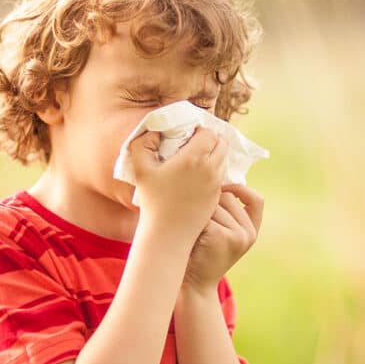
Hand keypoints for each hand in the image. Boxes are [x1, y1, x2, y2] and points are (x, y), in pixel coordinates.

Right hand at [129, 128, 227, 243]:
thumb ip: (143, 143)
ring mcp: (216, 183)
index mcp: (194, 157)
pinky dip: (214, 169)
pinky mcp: (217, 196)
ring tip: (196, 158)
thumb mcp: (140, 168)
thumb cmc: (152, 200)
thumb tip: (155, 131)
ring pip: (224, 159)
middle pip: (222, 143)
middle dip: (211, 139)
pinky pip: (221, 175)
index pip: (209, 132)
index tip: (187, 135)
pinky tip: (198, 174)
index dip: (199, 130)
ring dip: (214, 154)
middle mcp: (210, 169)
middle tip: (195, 143)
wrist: (168, 233)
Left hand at [182, 183, 263, 293]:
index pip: (257, 200)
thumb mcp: (221, 232)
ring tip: (193, 231)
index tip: (222, 188)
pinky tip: (190, 236)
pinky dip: (194, 221)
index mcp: (252, 230)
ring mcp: (238, 235)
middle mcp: (249, 233)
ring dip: (198, 212)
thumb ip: (226, 212)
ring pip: (214, 204)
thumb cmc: (200, 253)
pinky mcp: (223, 236)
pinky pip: (205, 214)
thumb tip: (215, 177)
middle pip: (228, 197)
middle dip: (209, 203)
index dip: (240, 189)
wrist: (193, 284)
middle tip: (196, 222)